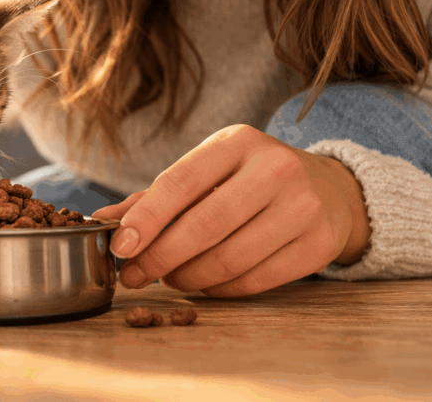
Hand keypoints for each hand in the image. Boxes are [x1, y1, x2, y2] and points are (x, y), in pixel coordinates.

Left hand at [92, 125, 370, 297]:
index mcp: (238, 142)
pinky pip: (256, 280)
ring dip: (188, 278)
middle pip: (205, 225)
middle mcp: (275, 169)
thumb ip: (155, 195)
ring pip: (230, 258)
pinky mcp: (319, 244)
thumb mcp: (209, 169)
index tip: (120, 246)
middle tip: (134, 275)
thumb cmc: (251, 178)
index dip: (145, 219)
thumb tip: (101, 219)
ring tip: (170, 279)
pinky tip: (205, 285)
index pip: (181, 182)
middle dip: (160, 257)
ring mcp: (303, 206)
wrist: (329, 188)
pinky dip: (220, 289)